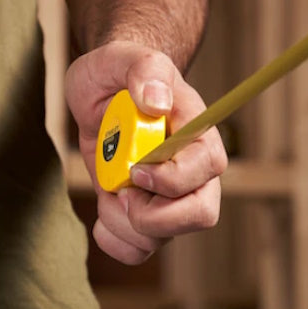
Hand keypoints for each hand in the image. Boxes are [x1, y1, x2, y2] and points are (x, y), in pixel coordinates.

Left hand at [65, 40, 227, 264]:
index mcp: (195, 133)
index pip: (206, 170)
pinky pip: (138, 250)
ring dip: (124, 225)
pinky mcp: (145, 213)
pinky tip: (104, 209)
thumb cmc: (115, 73)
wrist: (101, 93)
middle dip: (153, 216)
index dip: (171, 179)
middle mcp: (190, 170)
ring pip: (162, 239)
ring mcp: (168, 196)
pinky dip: (115, 241)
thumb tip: (157, 102)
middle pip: (200, 215)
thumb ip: (144, 69)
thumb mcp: (120, 58)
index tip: (135, 168)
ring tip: (108, 190)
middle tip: (121, 192)